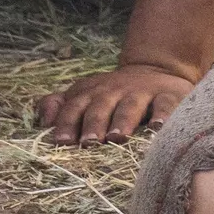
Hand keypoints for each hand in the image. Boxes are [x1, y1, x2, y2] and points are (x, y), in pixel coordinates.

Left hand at [36, 60, 198, 144]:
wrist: (157, 69)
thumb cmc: (113, 94)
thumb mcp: (84, 94)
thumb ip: (60, 106)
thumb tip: (44, 121)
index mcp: (90, 93)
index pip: (74, 107)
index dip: (67, 123)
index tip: (62, 141)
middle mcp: (114, 91)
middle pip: (100, 107)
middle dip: (93, 124)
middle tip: (89, 143)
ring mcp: (142, 92)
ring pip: (130, 106)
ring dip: (122, 121)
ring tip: (117, 138)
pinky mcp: (169, 94)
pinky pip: (165, 104)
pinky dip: (163, 114)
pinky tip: (158, 127)